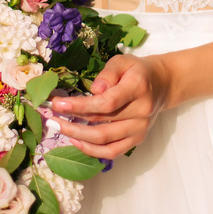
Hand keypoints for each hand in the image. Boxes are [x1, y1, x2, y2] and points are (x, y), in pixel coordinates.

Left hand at [50, 54, 170, 159]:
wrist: (161, 85)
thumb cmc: (136, 71)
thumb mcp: (123, 61)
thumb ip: (108, 73)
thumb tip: (94, 90)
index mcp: (138, 87)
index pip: (107, 102)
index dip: (81, 105)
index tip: (58, 103)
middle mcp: (141, 111)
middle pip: (102, 123)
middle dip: (72, 121)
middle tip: (51, 117)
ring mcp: (139, 129)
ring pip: (104, 140)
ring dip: (77, 136)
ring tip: (59, 127)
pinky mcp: (136, 140)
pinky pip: (112, 152)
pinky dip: (91, 150)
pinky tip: (75, 141)